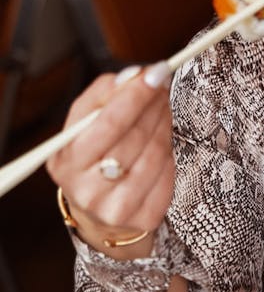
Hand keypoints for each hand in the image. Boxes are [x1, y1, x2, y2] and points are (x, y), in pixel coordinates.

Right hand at [47, 64, 174, 253]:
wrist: (98, 215)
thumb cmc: (92, 158)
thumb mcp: (83, 126)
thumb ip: (103, 95)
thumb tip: (133, 75)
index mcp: (67, 163)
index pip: (108, 122)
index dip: (135, 94)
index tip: (154, 72)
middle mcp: (88, 191)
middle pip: (135, 136)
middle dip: (153, 103)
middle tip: (162, 84)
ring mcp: (117, 209)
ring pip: (155, 153)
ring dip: (164, 123)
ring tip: (161, 108)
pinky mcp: (144, 219)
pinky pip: (168, 174)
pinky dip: (168, 152)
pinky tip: (161, 141)